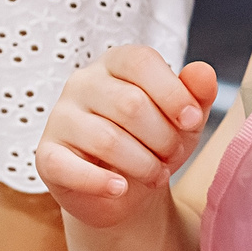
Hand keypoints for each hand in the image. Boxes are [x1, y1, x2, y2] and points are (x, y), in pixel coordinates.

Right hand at [36, 49, 218, 228]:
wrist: (126, 188)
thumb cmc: (156, 141)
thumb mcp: (185, 118)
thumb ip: (197, 93)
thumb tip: (204, 73)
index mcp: (116, 62)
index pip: (141, 62)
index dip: (173, 94)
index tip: (192, 121)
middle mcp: (82, 83)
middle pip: (130, 104)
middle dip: (163, 137)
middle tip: (174, 154)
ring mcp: (60, 118)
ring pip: (107, 139)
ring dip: (144, 164)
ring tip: (157, 174)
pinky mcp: (47, 155)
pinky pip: (69, 168)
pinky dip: (100, 182)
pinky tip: (120, 188)